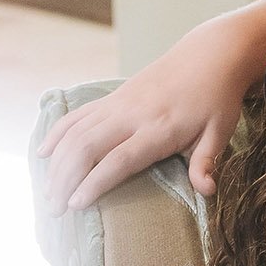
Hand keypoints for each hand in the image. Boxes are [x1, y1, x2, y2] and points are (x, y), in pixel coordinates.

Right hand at [38, 10, 264, 210]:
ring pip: (76, 132)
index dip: (95, 181)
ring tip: (48, 193)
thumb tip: (206, 191)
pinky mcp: (113, 96)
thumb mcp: (220, 131)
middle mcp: (132, 114)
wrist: (210, 54)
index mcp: (160, 127)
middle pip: (88, 146)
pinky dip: (58, 133)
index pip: (120, 159)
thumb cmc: (218, 98)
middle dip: (66, 179)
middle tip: (55, 210)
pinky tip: (44, 153)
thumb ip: (207, 161)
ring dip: (57, 162)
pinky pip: (78, 115)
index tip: (76, 204)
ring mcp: (119, 103)